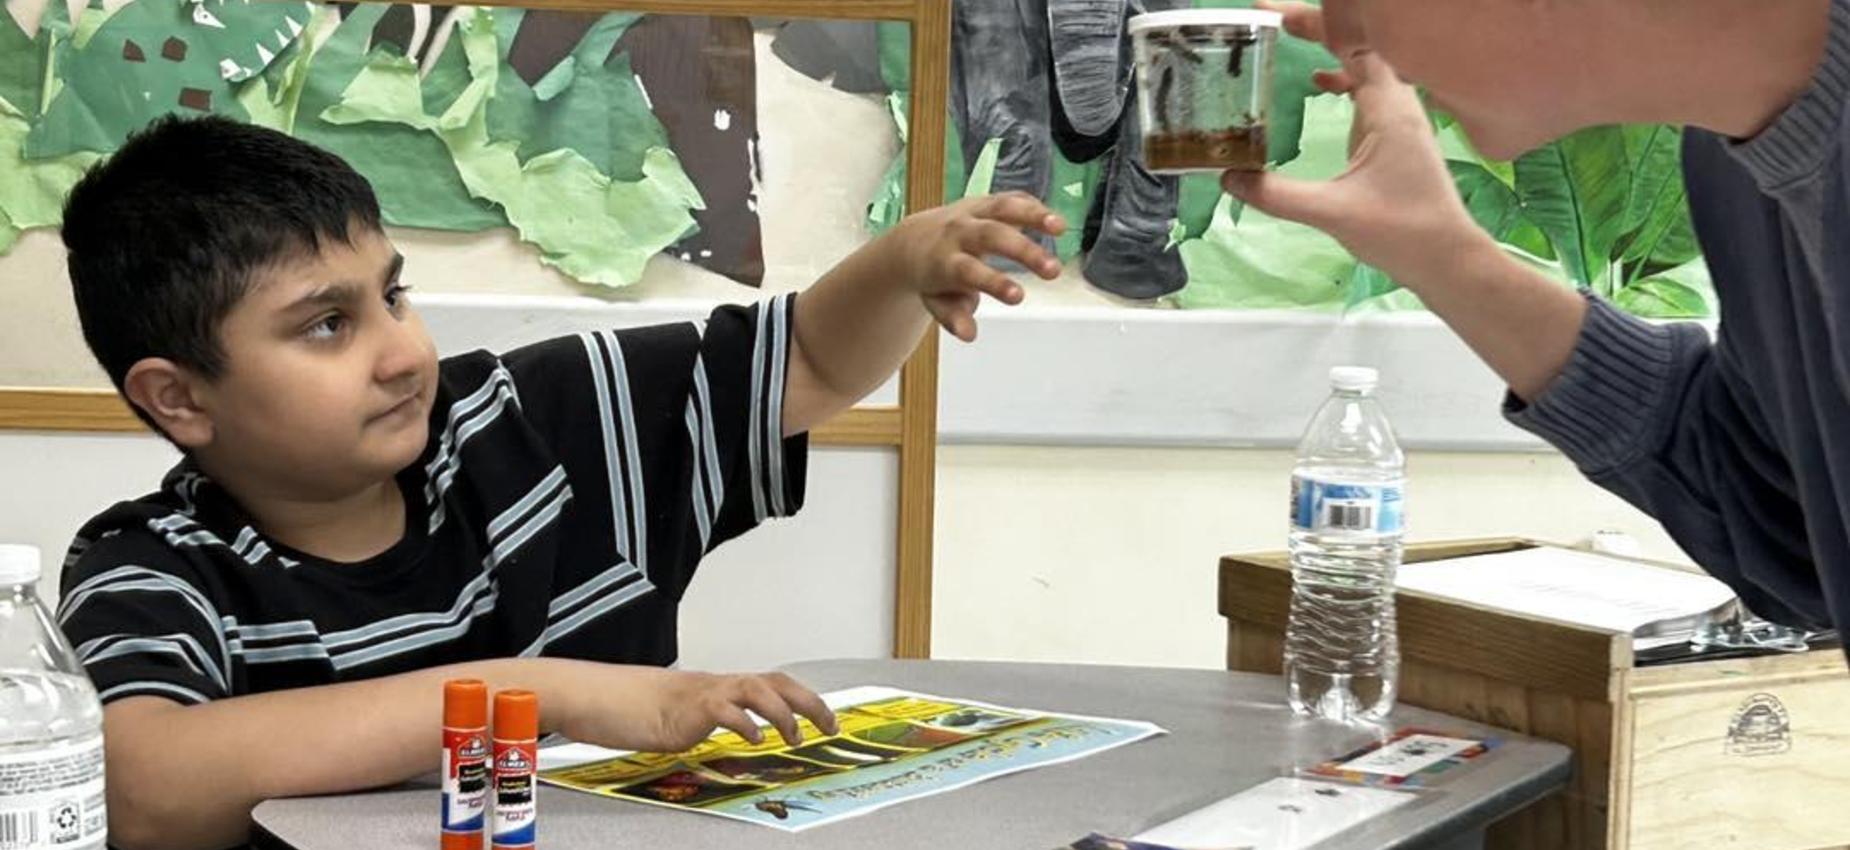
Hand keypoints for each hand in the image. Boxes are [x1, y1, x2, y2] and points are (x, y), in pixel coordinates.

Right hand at [558, 667, 838, 753]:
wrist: (607, 698)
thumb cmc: (643, 709)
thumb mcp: (690, 714)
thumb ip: (718, 719)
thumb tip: (742, 732)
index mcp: (724, 687)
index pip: (774, 684)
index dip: (805, 699)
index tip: (827, 719)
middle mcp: (720, 685)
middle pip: (776, 682)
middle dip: (809, 703)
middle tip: (830, 726)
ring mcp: (705, 694)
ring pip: (757, 689)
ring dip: (783, 713)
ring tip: (794, 737)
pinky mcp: (689, 709)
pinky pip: (725, 710)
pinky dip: (746, 723)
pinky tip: (756, 740)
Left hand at [890, 192, 1065, 341]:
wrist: (913, 242)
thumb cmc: (931, 276)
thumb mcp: (936, 302)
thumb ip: (953, 317)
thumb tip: (969, 334)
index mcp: (944, 259)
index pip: (969, 270)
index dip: (994, 282)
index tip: (1018, 297)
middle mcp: (958, 232)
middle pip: (991, 235)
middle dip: (1024, 251)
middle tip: (1053, 270)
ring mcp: (972, 213)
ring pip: (1002, 208)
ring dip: (1033, 214)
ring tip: (1061, 228)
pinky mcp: (987, 202)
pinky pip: (1010, 199)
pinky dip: (1033, 207)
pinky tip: (1056, 222)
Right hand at [1221, 2, 1499, 290]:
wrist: (1446, 258)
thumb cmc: (1401, 231)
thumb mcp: (1332, 212)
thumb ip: (1278, 194)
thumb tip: (1228, 176)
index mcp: (1388, 108)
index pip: (1351, 45)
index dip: (1313, 23)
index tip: (1272, 17)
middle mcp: (1399, 102)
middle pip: (1358, 44)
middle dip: (1315, 27)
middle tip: (1270, 21)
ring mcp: (1400, 117)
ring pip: (1366, 63)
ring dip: (1330, 47)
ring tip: (1289, 38)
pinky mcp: (1397, 134)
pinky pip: (1368, 88)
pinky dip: (1343, 76)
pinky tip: (1319, 85)